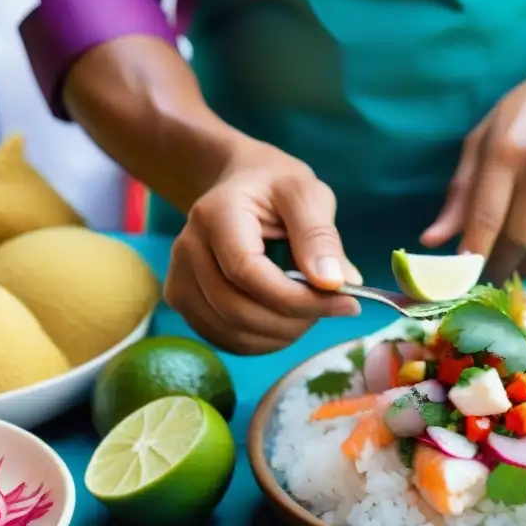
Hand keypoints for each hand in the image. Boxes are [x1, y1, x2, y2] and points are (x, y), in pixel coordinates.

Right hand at [164, 143, 362, 354]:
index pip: (248, 272)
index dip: (297, 298)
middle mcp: (188, 248)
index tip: (346, 302)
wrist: (238, 184)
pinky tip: (286, 321)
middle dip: (294, 320)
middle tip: (334, 308)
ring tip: (311, 311)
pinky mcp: (182, 299)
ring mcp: (179, 277)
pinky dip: (262, 341)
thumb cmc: (275, 186)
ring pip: (231, 331)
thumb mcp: (305, 194)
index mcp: (216, 215)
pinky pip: (223, 338)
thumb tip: (335, 283)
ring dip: (281, 335)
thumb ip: (319, 236)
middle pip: (237, 309)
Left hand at [421, 44, 525, 282]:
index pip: (485, 218)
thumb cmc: (525, 113)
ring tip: (510, 264)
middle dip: (495, 267)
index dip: (471, 255)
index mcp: (505, 152)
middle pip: (514, 241)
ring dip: (522, 265)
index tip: (459, 280)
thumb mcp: (483, 140)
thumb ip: (459, 192)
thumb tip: (432, 240)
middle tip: (484, 277)